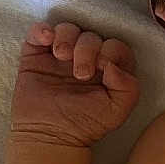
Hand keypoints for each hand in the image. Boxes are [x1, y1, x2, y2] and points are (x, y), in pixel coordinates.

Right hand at [9, 21, 140, 147]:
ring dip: (67, 37)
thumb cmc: (85, 125)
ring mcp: (60, 56)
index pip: (115, 46)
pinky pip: (39, 32)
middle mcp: (86, 58)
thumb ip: (128, 86)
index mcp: (108, 69)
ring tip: (62, 56)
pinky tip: (47, 40)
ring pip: (68, 29)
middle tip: (80, 74)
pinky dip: (42, 30)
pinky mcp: (36, 56)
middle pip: (92, 36)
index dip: (111, 51)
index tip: (102, 67)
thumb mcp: (117, 110)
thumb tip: (113, 64)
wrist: (49, 135)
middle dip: (87, 49)